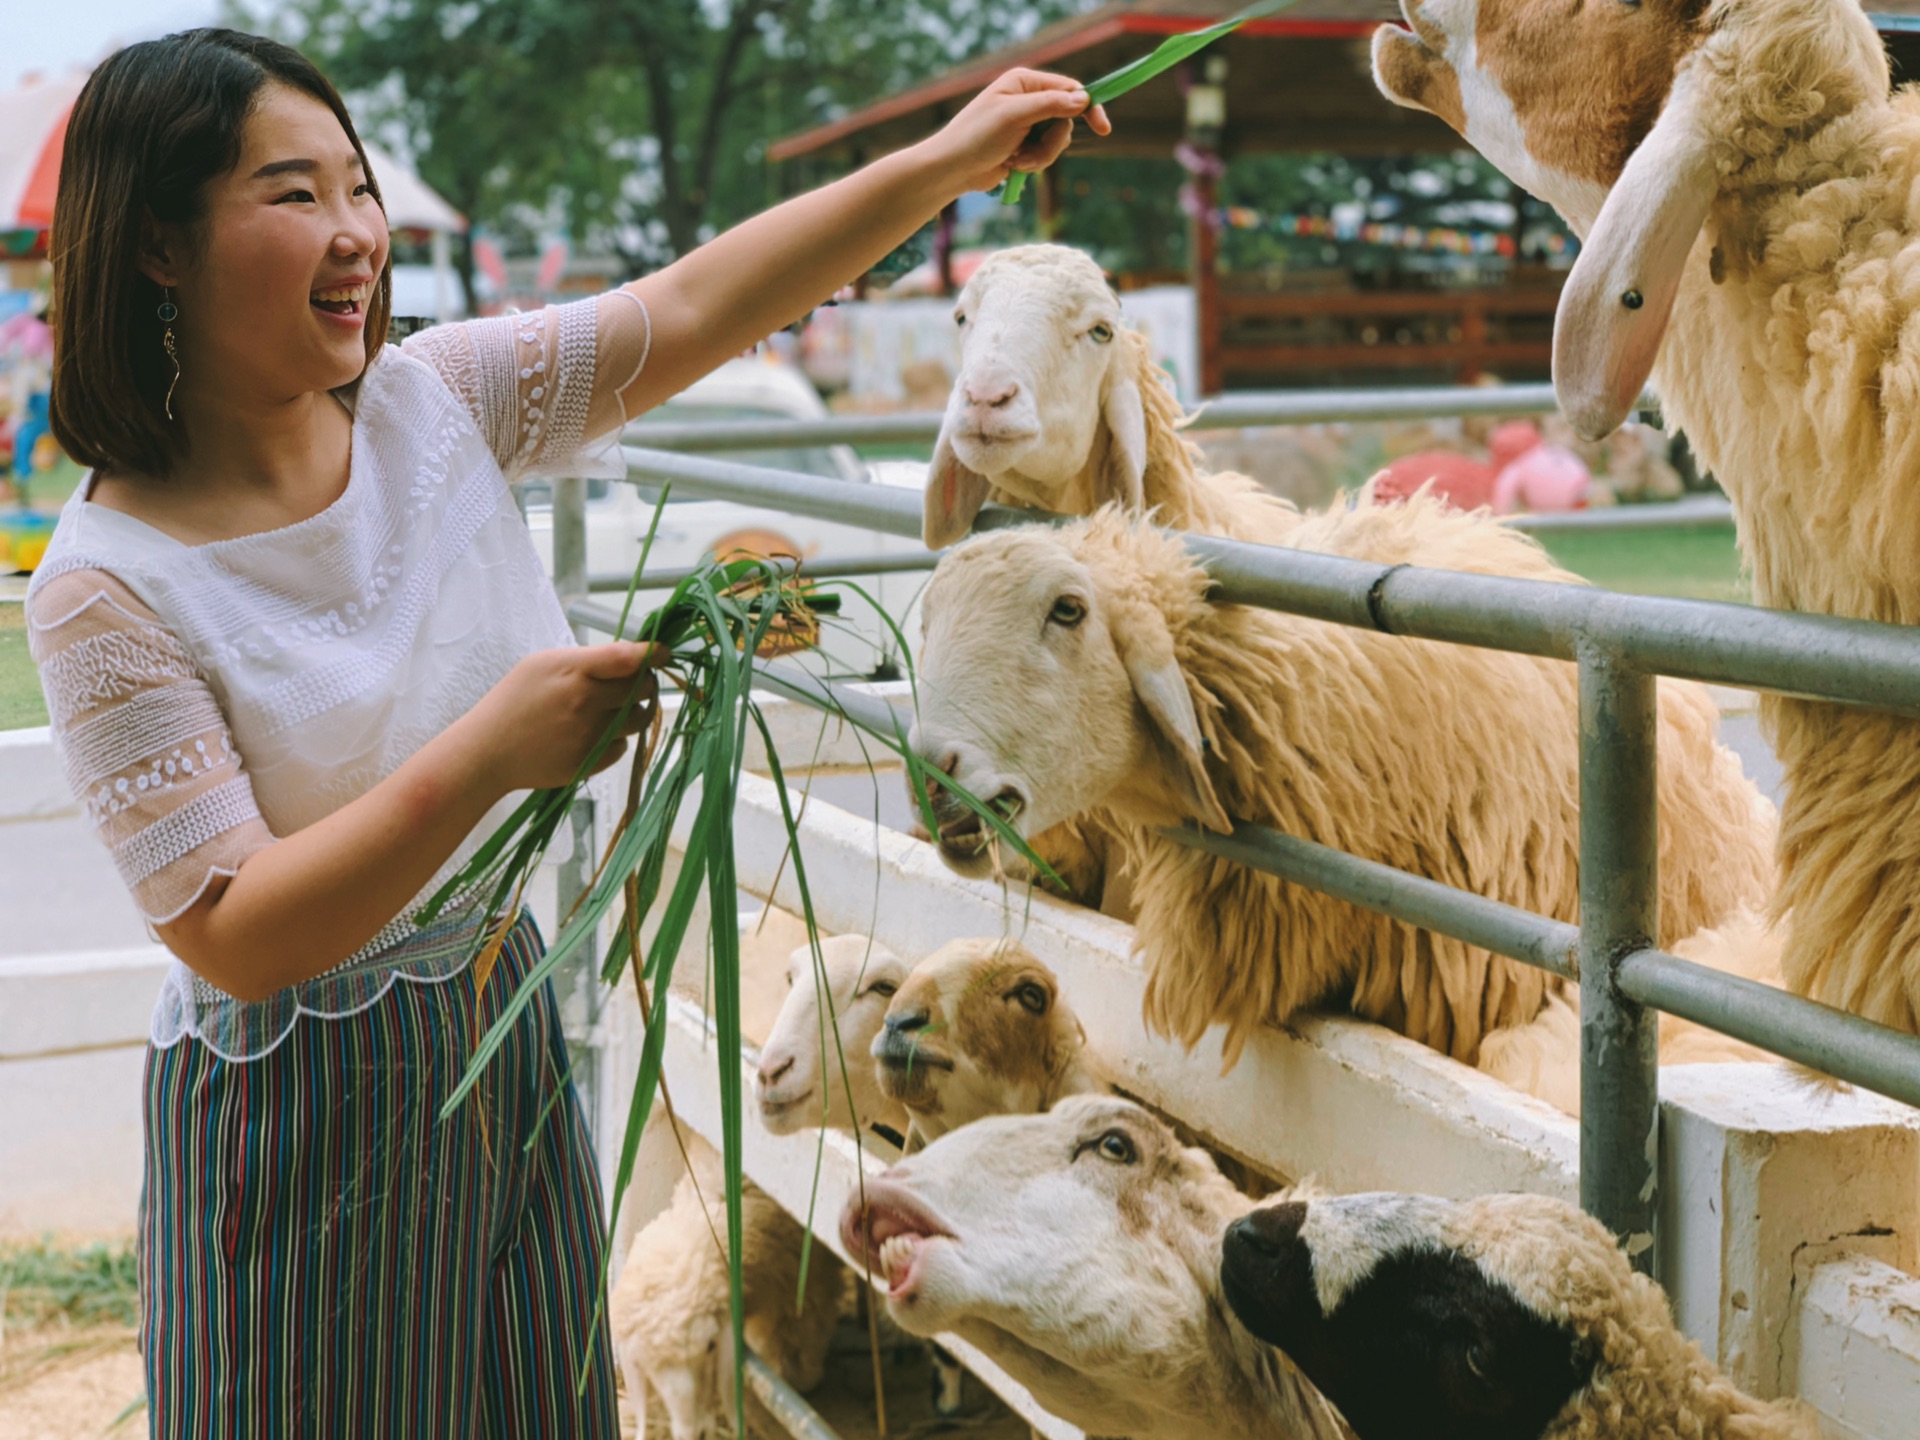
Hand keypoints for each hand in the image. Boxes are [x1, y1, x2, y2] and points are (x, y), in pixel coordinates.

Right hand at [461, 641, 666, 793]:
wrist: (487, 751)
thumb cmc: (513, 701)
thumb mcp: (542, 664)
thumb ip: (586, 660)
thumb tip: (628, 658)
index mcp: (574, 671)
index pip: (627, 657)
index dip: (653, 653)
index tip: (664, 652)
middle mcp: (586, 701)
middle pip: (642, 688)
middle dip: (644, 684)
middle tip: (630, 684)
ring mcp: (591, 734)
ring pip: (638, 719)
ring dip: (632, 712)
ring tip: (608, 710)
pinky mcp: (591, 761)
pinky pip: (623, 747)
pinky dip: (615, 740)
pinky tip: (590, 735)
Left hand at [920, 68, 1112, 197]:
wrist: (953, 169)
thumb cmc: (977, 136)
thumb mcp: (1015, 116)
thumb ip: (1050, 105)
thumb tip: (1084, 98)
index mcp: (1025, 82)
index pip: (1069, 89)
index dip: (1088, 107)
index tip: (1103, 128)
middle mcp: (1028, 99)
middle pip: (1067, 119)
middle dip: (1053, 142)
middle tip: (1032, 152)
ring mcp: (1028, 123)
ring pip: (1058, 141)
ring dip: (1042, 156)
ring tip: (1017, 160)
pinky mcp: (1025, 145)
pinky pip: (1046, 155)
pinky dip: (1033, 164)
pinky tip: (1012, 165)